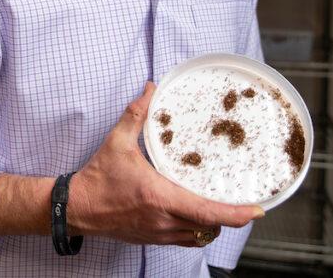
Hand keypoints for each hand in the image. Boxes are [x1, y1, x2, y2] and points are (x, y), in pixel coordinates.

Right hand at [67, 82, 263, 246]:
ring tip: (223, 209)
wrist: (77, 208)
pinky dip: (196, 231)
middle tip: (245, 204)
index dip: (235, 214)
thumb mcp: (116, 142)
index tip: (255, 210)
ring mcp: (159, 234)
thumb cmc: (97, 179)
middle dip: (230, 218)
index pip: (207, 212)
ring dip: (213, 225)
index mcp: (159, 196)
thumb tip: (150, 90)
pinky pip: (185, 241)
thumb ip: (136, 114)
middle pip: (210, 227)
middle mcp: (163, 220)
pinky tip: (197, 217)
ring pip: (199, 237)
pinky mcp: (152, 239)